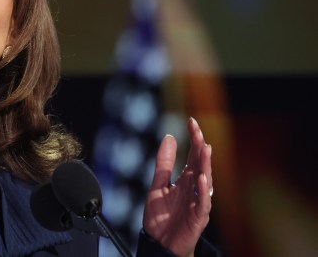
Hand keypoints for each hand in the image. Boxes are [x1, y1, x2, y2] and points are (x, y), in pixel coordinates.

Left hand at [143, 118, 212, 256]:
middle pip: (200, 164)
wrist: (159, 243)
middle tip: (198, 131)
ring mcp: (198, 202)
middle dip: (200, 147)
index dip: (193, 139)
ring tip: (204, 149)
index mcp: (185, 180)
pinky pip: (202, 202)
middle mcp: (194, 188)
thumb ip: (164, 163)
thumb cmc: (161, 217)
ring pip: (205, 180)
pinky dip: (203, 190)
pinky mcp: (198, 216)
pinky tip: (201, 178)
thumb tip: (169, 137)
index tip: (191, 121)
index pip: (192, 155)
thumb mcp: (158, 185)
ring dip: (205, 165)